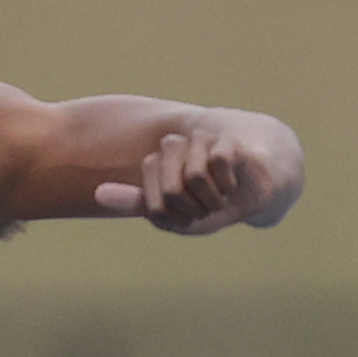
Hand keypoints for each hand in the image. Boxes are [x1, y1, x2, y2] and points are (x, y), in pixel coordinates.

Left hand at [94, 126, 298, 234]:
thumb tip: (97, 193)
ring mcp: (198, 140)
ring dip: (213, 198)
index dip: (175, 219)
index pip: (153, 204)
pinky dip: (228, 182)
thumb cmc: (211, 202)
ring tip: (221, 196)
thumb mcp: (174, 213)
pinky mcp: (225, 137)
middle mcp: (172, 147)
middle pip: (171, 191)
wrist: (259, 189)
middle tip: (207, 207)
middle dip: (194, 210)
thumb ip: (136, 203)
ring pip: (194, 176)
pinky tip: (234, 182)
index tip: (187, 217)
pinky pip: (217, 163)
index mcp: (154, 165)